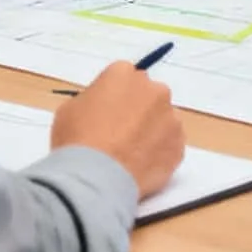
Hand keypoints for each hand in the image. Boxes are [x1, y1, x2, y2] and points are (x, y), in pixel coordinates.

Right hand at [51, 62, 185, 200]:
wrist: (97, 177)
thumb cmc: (77, 139)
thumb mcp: (70, 109)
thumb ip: (92, 100)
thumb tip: (101, 109)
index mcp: (123, 74)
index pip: (122, 77)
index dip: (113, 96)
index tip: (107, 112)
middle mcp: (153, 90)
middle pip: (148, 95)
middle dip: (137, 109)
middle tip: (120, 132)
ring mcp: (171, 118)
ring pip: (163, 120)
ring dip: (152, 130)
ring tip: (132, 153)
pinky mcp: (180, 146)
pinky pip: (171, 145)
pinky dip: (160, 152)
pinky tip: (142, 165)